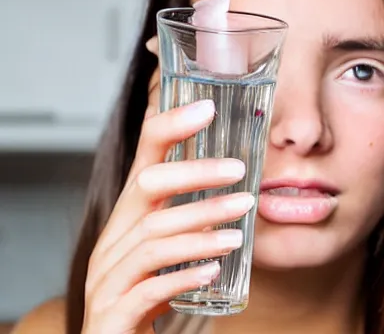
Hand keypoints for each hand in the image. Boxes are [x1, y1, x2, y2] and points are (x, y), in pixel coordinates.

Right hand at [82, 97, 253, 332]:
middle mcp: (113, 236)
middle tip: (239, 171)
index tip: (207, 108)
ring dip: (202, 227)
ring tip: (240, 229)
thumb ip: (187, 218)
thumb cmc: (144, 289)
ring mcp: (107, 274)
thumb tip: (235, 190)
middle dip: (195, 174)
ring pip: (154, 237)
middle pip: (148, 186)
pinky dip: (184, 274)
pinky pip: (149, 288)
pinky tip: (215, 270)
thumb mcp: (163, 246)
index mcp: (129, 214)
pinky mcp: (113, 311)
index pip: (145, 155)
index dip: (172, 127)